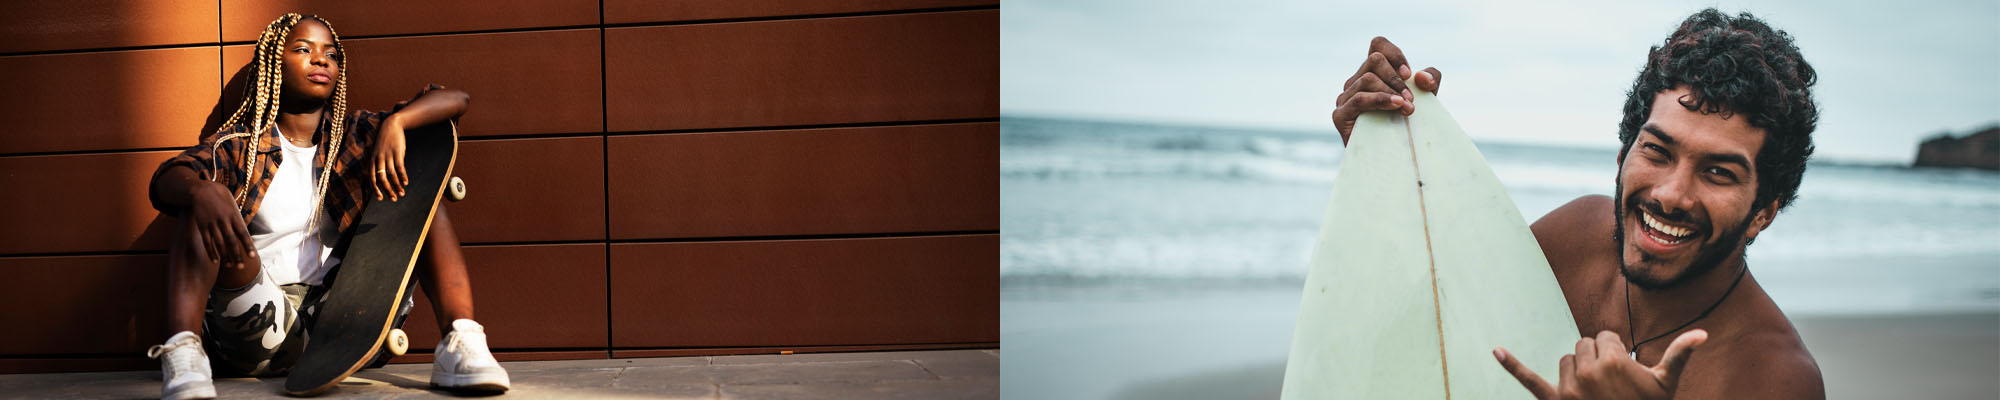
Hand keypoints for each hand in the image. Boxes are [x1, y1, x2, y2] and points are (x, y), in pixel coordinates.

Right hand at [188, 182, 258, 269]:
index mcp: (234, 216)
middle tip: (240, 267)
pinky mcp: (202, 226)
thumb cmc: (222, 200)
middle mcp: (224, 221)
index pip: (243, 234)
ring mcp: (212, 224)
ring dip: (225, 256)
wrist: (203, 190)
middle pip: (231, 241)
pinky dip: (211, 251)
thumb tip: (244, 237)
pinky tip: (216, 260)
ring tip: (230, 266)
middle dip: (236, 255)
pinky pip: (207, 241)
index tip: (252, 257)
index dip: (248, 246)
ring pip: (219, 243)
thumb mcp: (233, 208)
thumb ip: (238, 222)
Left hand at [372, 116, 408, 201]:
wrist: (390, 126)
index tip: (380, 198)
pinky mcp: (397, 153)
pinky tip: (406, 182)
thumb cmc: (384, 142)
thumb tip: (383, 178)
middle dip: (387, 190)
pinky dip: (403, 176)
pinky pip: (400, 167)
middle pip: (382, 178)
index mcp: (372, 160)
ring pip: (391, 175)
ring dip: (396, 185)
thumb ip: (378, 164)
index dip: (375, 189)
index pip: (372, 178)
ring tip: (401, 193)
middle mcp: (378, 159)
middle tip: (393, 199)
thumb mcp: (378, 152)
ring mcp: (388, 156)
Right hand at [1331, 36, 1443, 143]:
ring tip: (1408, 109)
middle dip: (1397, 78)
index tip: (1409, 74)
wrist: (1394, 161)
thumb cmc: (1408, 126)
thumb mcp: (1426, 99)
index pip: (1378, 45)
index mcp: (1373, 73)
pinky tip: (1396, 108)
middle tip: (1412, 99)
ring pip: (1368, 78)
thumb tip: (1421, 76)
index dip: (1395, 54)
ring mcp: (1345, 98)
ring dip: (1392, 92)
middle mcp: (1356, 81)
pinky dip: (1380, 100)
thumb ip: (1431, 81)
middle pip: (1374, 59)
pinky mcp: (1340, 115)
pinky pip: (1359, 98)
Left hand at [1494, 330, 1706, 399]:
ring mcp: (1569, 387)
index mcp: (1613, 360)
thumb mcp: (1666, 384)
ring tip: (1595, 391)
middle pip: (1584, 346)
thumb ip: (1679, 354)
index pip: (1604, 337)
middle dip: (1596, 359)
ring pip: (1565, 360)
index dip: (1615, 351)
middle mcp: (1588, 371)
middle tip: (1611, 384)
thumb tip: (1702, 333)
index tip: (1625, 370)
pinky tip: (1495, 350)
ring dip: (1576, 370)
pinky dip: (1512, 365)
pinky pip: (1529, 380)